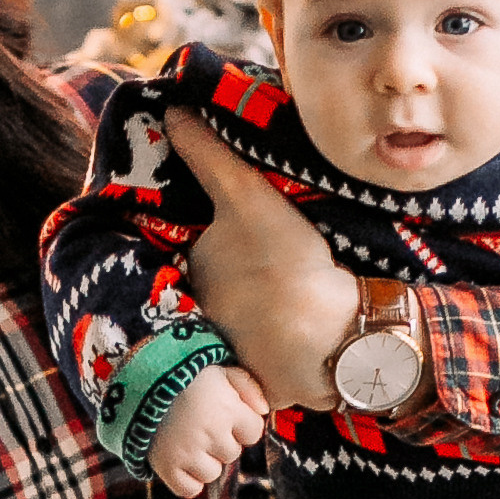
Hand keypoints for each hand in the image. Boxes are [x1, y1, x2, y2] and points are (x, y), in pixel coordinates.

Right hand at [149, 363, 270, 497]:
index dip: (241, 424)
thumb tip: (264, 411)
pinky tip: (179, 460)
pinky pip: (189, 489)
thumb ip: (247, 385)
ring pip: (212, 473)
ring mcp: (188, 453)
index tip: (224, 413)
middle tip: (199, 423)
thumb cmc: (183, 375)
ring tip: (187, 439)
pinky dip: (186, 480)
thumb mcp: (219, 368)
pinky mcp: (167, 467)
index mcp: (227, 409)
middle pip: (232, 453)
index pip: (253, 432)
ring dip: (203, 460)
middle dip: (220, 441)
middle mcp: (211, 433)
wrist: (137, 382)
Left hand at [164, 107, 359, 413]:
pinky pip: (273, 366)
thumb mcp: (245, 196)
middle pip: (223, 293)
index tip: (251, 239)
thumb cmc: (280, 263)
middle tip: (277, 265)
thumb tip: (171, 109)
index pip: (203, 256)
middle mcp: (205, 324)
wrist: (328, 337)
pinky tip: (308, 335)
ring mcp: (236, 360)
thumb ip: (208, 155)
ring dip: (263, 318)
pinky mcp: (270, 388)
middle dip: (241, 283)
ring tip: (295, 298)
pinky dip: (286, 353)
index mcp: (195, 279)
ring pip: (247, 329)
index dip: (223, 245)